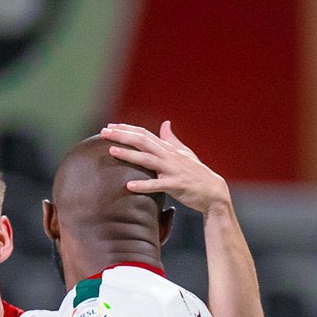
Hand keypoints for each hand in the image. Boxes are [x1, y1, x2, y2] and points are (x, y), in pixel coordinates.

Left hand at [103, 119, 230, 214]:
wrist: (213, 192)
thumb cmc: (196, 173)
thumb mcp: (184, 153)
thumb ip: (171, 139)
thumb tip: (165, 124)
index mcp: (168, 149)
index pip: (144, 134)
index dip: (127, 129)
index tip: (110, 127)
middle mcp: (168, 156)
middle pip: (142, 142)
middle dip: (122, 136)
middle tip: (103, 133)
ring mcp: (172, 170)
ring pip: (147, 160)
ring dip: (129, 155)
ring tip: (111, 152)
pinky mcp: (176, 185)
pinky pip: (157, 185)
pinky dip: (143, 185)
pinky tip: (129, 186)